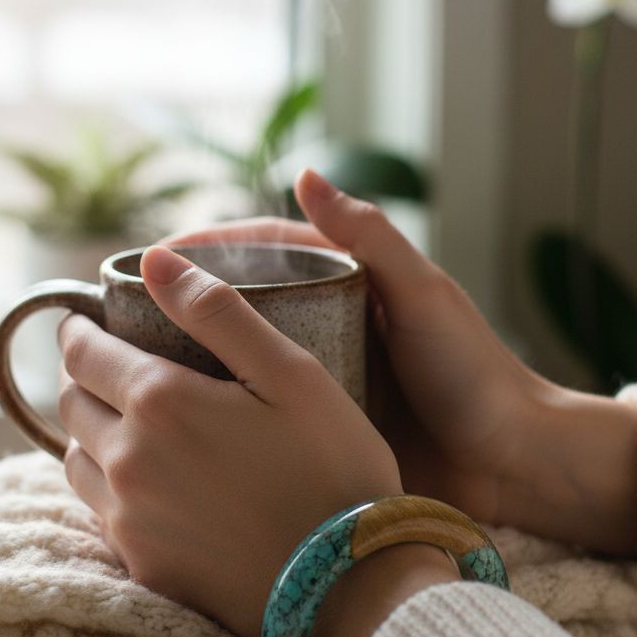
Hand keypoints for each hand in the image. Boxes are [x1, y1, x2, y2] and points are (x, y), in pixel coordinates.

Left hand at [59, 245, 402, 636]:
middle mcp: (128, 460)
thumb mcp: (291, 372)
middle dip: (85, 377)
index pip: (84, 352)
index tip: (89, 321)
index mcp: (159, 401)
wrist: (350, 588)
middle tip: (113, 366)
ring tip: (128, 422)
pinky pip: (101, 513)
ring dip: (92, 432)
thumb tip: (154, 259)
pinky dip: (110, 486)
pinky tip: (152, 482)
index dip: (81, 330)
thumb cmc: (334, 468)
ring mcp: (130, 520)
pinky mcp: (143, 567)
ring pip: (77, 461)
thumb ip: (218, 310)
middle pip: (72, 404)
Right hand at [167, 169, 636, 556]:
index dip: (208, 248)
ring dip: (193, 357)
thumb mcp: (422, 295)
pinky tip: (176, 417)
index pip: (265, 249)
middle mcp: (328, 325)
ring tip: (132, 365)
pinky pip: (261, 410)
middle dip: (185, 302)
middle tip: (123, 314)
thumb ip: (370, 237)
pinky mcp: (320, 427)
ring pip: (243, 358)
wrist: (512, 463)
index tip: (152, 257)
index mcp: (352, 282)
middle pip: (243, 301)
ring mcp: (321, 378)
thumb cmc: (473, 370)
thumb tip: (305, 173)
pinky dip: (221, 408)